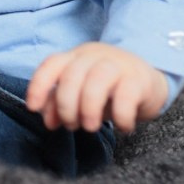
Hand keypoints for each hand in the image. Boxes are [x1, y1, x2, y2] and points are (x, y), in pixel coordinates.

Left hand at [26, 44, 168, 134]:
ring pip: (96, 81)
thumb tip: (48, 121)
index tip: (33, 108)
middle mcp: (95, 56)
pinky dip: (120, 117)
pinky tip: (122, 127)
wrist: (151, 81)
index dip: (39, 85)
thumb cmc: (110, 89)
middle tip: (72, 125)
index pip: (52, 64)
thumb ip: (60, 103)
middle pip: (71, 76)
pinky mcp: (140, 79)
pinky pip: (126, 97)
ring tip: (91, 127)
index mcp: (76, 57)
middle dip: (66, 106)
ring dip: (88, 109)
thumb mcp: (82, 94)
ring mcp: (118, 64)